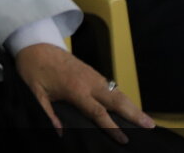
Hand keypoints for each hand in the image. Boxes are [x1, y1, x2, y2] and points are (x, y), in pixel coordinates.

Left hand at [15, 43, 152, 143]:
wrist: (34, 44)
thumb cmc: (33, 69)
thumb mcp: (35, 93)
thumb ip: (48, 113)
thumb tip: (59, 133)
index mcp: (75, 89)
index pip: (97, 112)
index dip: (111, 127)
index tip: (124, 139)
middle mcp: (88, 81)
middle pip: (116, 100)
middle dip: (134, 113)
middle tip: (150, 126)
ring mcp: (92, 75)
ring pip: (117, 91)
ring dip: (132, 105)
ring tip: (146, 119)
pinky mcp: (92, 71)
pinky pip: (111, 85)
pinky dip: (123, 96)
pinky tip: (130, 105)